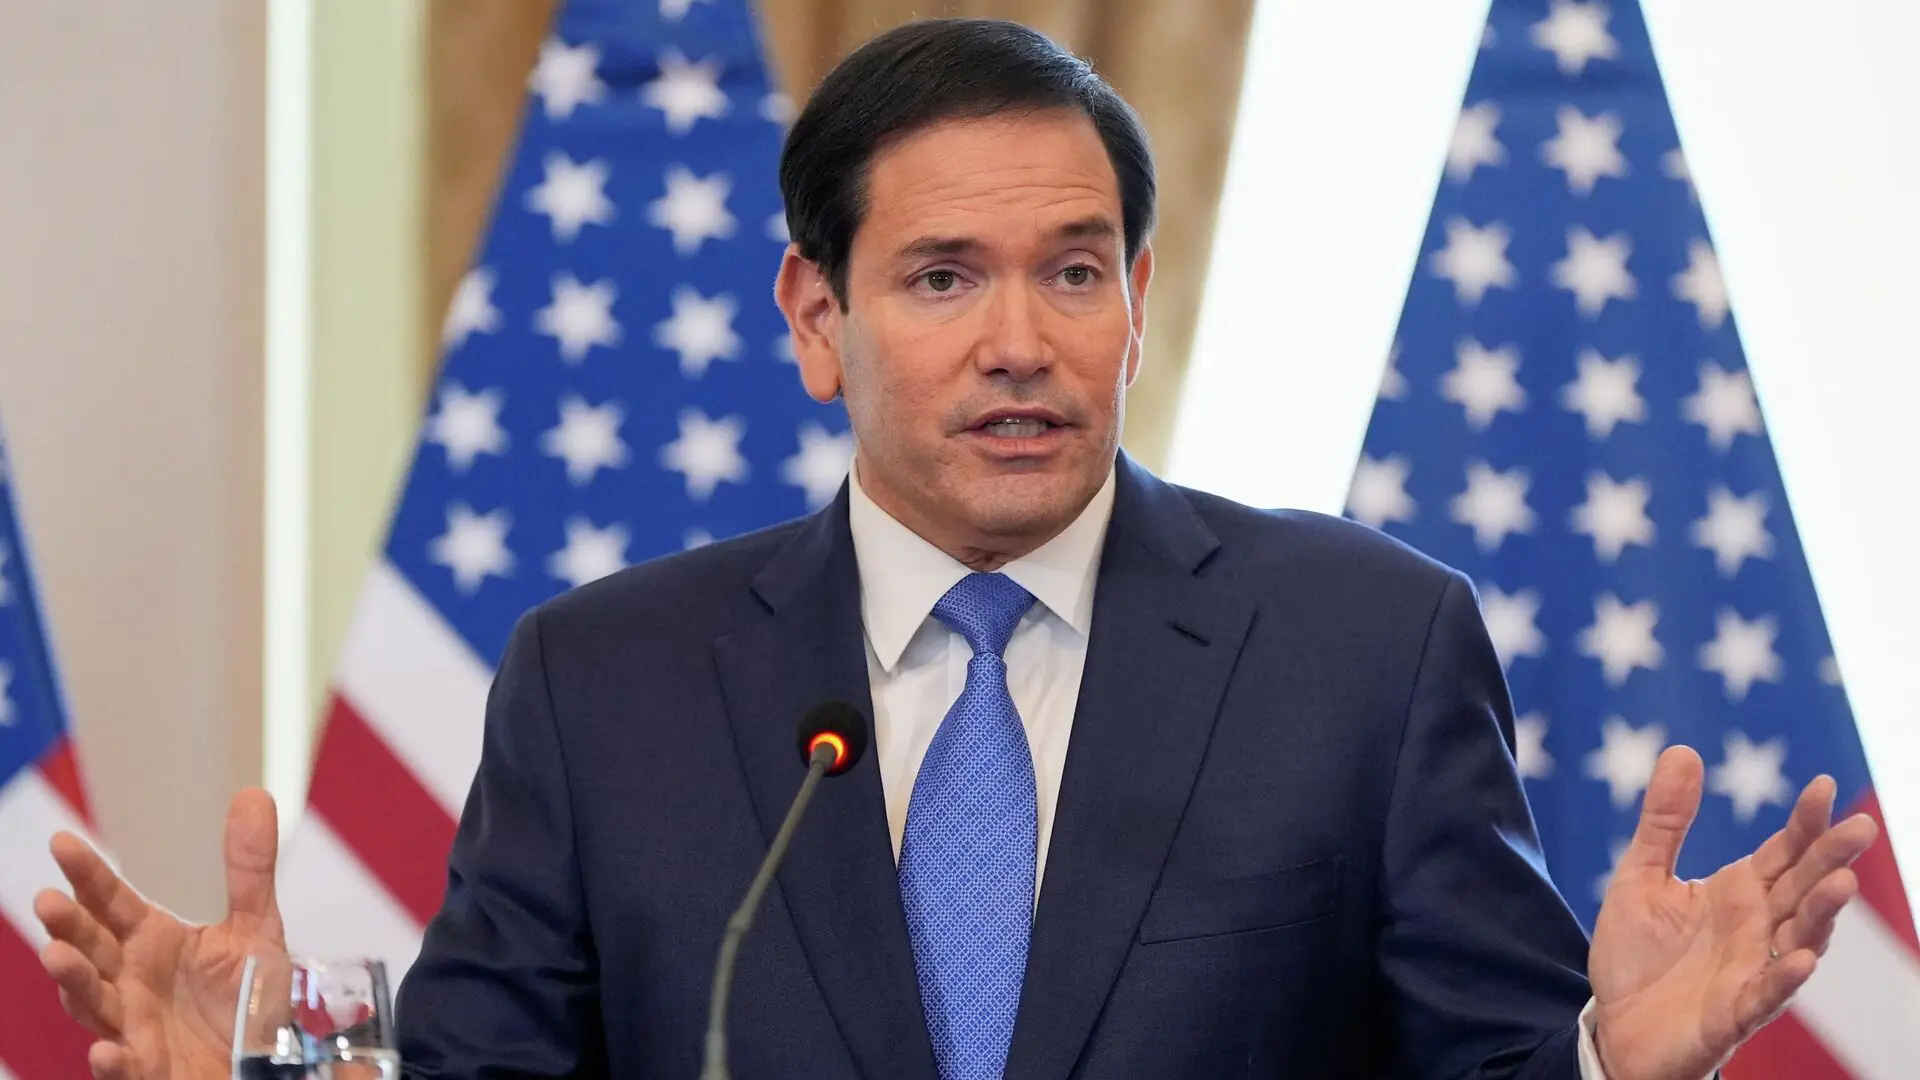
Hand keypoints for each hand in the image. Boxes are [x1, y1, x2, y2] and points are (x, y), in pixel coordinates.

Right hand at [35, 788, 288, 1079]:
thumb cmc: (247, 997)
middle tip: (48, 901)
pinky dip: (112, 1061)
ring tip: (58, 956)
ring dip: (76, 983)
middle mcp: (133, 981)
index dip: (88, 875)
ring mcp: (135, 1026)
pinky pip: (125, 1068)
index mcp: (153, 942)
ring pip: (94, 1004)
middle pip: (91, 949)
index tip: (62, 842)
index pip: (112, 903)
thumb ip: (249, 869)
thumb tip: (253, 794)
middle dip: (68, 927)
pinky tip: (105, 1051)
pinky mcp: (149, 1069)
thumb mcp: (256, 928)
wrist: (262, 1063)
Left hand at [1588, 746, 1877, 1079]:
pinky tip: (1801, 959)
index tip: (1822, 786)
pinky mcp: (1735, 1013)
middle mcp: (1756, 928)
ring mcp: (1751, 970)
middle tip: (1860, 828)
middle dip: (1831, 860)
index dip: (1804, 823)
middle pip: (1802, 888)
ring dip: (1821, 914)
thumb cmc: (1638, 953)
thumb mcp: (1640, 876)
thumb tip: (1682, 750)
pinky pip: (1766, 995)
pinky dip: (1784, 978)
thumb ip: (1665, 821)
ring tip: (1842, 885)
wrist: (1614, 1027)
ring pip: (1799, 939)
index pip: (1783, 851)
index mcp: (1738, 892)